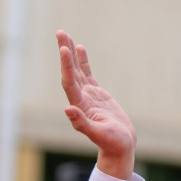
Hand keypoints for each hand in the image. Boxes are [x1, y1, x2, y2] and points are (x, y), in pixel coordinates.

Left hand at [57, 30, 135, 179]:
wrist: (120, 148)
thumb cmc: (112, 143)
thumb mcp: (98, 134)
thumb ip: (82, 123)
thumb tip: (67, 110)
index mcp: (79, 107)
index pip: (69, 82)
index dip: (67, 66)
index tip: (64, 49)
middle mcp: (80, 99)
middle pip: (69, 72)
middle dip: (64, 52)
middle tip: (60, 32)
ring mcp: (87, 96)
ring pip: (76, 70)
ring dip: (70, 54)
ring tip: (65, 36)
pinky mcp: (96, 95)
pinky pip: (87, 74)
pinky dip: (82, 61)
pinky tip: (79, 48)